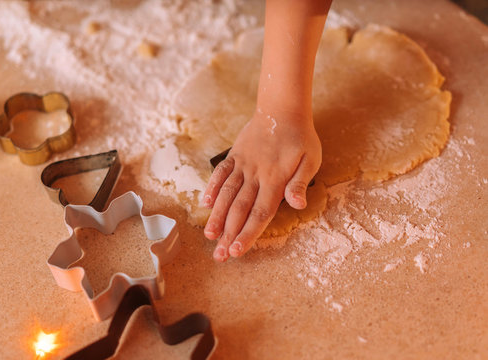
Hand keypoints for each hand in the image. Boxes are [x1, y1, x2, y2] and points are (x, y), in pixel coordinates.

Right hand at [202, 109, 321, 260]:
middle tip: (220, 256)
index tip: (237, 251)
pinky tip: (205, 204)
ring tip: (209, 236)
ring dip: (217, 217)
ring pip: (226, 194)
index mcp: (275, 180)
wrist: (282, 108)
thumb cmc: (300, 137)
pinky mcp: (234, 156)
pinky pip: (220, 173)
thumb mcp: (310, 158)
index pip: (260, 213)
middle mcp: (255, 175)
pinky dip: (211, 188)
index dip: (248, 233)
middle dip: (229, 234)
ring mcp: (242, 165)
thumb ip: (300, 183)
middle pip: (239, 209)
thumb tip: (298, 205)